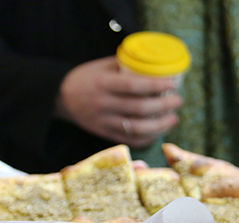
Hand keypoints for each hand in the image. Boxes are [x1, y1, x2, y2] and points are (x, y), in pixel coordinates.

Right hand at [55, 56, 181, 147]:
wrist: (61, 98)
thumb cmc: (85, 78)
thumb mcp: (101, 66)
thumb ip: (125, 66)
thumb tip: (154, 66)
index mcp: (102, 84)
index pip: (132, 86)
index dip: (155, 86)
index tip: (172, 84)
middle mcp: (102, 105)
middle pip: (138, 109)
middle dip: (163, 106)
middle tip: (178, 101)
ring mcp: (103, 122)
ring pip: (136, 128)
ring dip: (159, 125)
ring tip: (173, 119)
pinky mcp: (103, 134)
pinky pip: (128, 140)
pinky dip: (146, 138)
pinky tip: (158, 132)